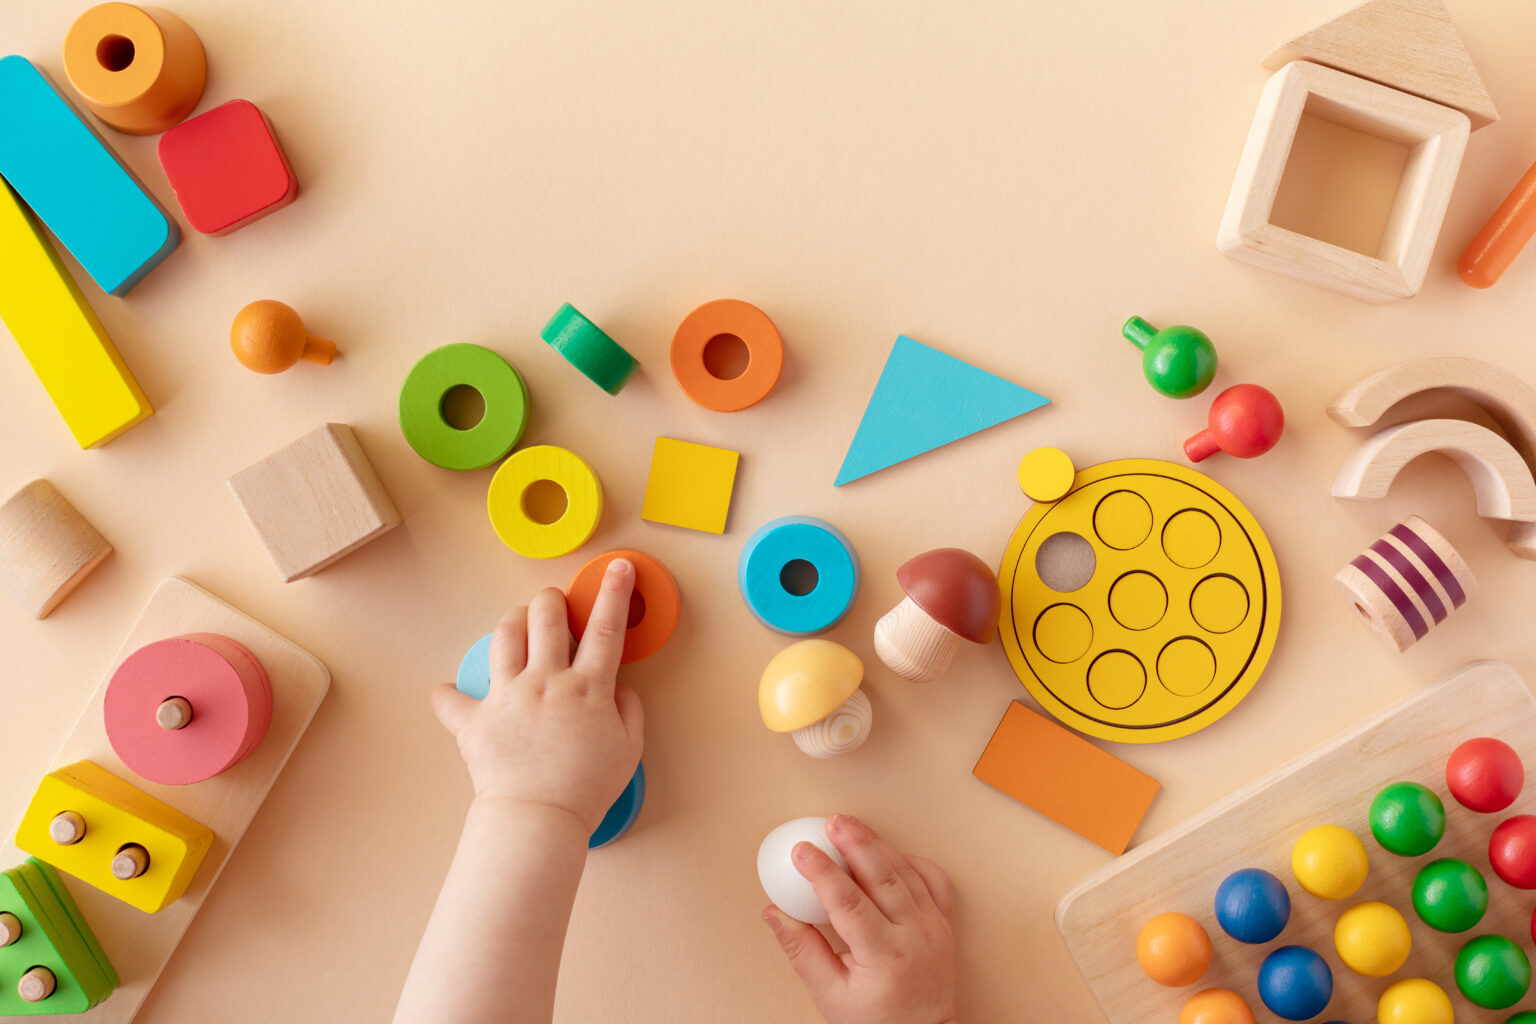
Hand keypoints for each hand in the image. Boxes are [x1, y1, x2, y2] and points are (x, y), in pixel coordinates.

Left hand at [431, 559, 644, 832]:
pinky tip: (447, 693)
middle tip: (554, 603)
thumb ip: (628, 711)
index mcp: (588, 688)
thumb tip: (618, 689)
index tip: (619, 568)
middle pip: (547, 617)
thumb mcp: (628, 750)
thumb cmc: (586, 789)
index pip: (606, 628)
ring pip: (505, 636)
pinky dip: (447, 696)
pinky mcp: (475, 720)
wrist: (539, 818)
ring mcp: (508, 697)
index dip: (615, 593)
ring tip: (518, 624)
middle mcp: (546, 681)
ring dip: (513, 621)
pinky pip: (451, 700)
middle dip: (551, 600)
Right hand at [763, 815, 956, 1023]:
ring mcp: (934, 926)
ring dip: (878, 844)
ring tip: (851, 827)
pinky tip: (890, 851)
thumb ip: (801, 951)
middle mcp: (915, 936)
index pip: (849, 903)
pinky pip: (933, 879)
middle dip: (855, 843)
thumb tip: (775, 913)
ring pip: (906, 872)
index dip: (823, 873)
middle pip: (883, 876)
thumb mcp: (830, 994)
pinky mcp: (943, 922)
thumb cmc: (877, 1021)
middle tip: (831, 822)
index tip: (802, 851)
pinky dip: (911, 860)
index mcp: (885, 957)